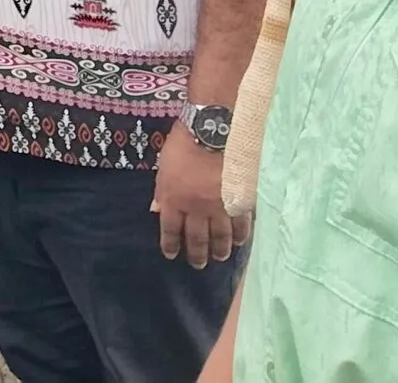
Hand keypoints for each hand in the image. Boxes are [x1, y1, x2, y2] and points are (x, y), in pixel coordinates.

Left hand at [153, 124, 246, 268]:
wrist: (214, 133)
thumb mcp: (163, 167)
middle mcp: (195, 209)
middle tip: (199, 265)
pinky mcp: (240, 202)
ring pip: (220, 237)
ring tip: (220, 257)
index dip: (170, 244)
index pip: (170, 230)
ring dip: (219, 250)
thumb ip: (161, 191)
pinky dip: (241, 235)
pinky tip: (239, 242)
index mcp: (173, 200)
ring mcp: (219, 208)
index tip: (172, 255)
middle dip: (197, 254)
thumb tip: (156, 209)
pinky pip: (241, 225)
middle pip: (196, 238)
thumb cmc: (183, 145)